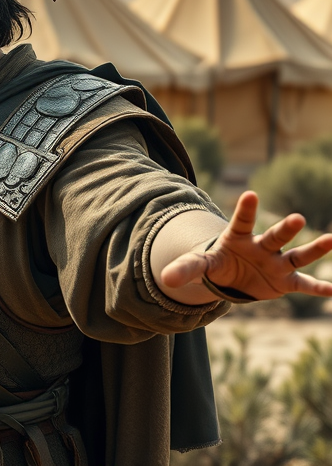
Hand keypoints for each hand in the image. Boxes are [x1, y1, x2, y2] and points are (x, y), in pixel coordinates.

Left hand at [161, 191, 331, 299]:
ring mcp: (277, 263)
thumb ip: (186, 268)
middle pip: (275, 236)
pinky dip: (317, 287)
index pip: (242, 221)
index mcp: (239, 238)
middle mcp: (263, 247)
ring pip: (297, 255)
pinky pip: (303, 284)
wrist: (233, 277)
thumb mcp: (201, 265)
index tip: (250, 194)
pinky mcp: (285, 281)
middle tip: (297, 218)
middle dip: (286, 228)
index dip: (246, 209)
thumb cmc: (219, 264)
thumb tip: (166, 278)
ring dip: (314, 249)